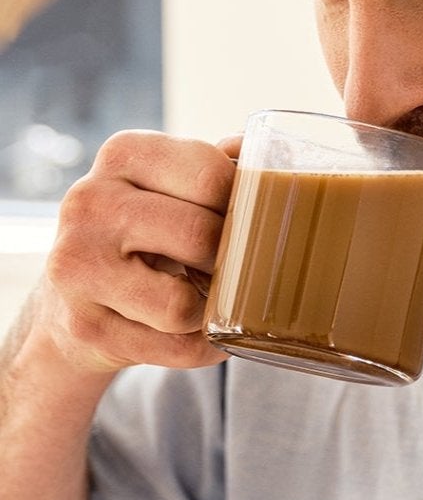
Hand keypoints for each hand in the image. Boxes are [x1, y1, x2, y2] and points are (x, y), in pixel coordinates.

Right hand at [38, 131, 238, 375]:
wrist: (76, 299)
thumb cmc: (148, 231)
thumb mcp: (174, 184)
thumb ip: (222, 164)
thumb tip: (269, 152)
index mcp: (123, 154)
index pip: (211, 176)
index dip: (245, 204)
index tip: (249, 219)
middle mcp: (89, 203)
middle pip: (200, 236)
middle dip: (232, 257)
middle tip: (235, 263)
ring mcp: (76, 268)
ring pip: (183, 304)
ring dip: (214, 309)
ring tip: (212, 296)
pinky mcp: (83, 327)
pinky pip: (176, 347)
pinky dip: (204, 346)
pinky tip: (201, 332)